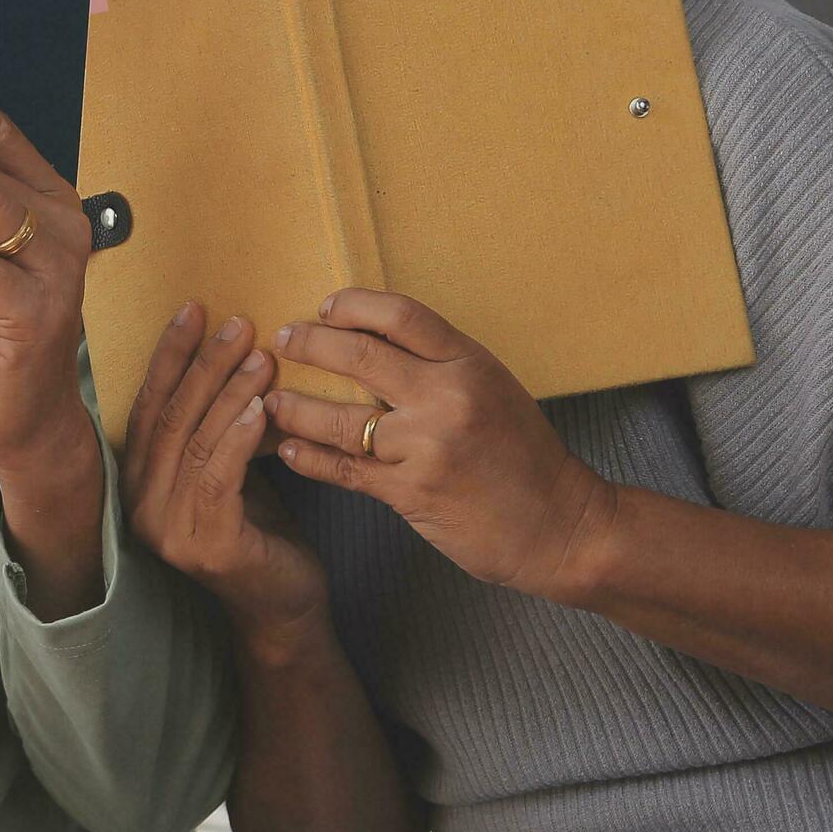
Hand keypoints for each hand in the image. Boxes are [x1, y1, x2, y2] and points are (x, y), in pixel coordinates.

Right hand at [124, 303, 328, 640]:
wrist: (283, 603)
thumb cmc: (260, 529)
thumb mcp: (228, 466)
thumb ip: (213, 425)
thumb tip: (230, 351)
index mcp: (138, 481)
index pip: (149, 405)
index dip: (170, 355)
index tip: (195, 308)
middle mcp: (141, 505)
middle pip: (170, 418)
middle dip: (203, 364)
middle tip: (237, 323)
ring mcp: (168, 529)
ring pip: (195, 442)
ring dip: (228, 391)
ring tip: (260, 353)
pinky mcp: (206, 544)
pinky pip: (219, 476)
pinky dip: (240, 436)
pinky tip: (262, 405)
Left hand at [265, 288, 618, 599]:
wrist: (561, 525)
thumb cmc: (527, 457)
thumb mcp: (495, 390)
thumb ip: (443, 368)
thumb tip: (378, 344)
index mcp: (471, 364)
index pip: (401, 316)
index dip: (354, 306)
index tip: (325, 307)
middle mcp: (447, 398)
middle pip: (361, 356)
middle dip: (312, 344)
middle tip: (284, 340)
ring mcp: (427, 447)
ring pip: (341, 419)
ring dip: (296, 407)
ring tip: (271, 401)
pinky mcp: (412, 493)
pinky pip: (346, 470)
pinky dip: (311, 458)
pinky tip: (288, 449)